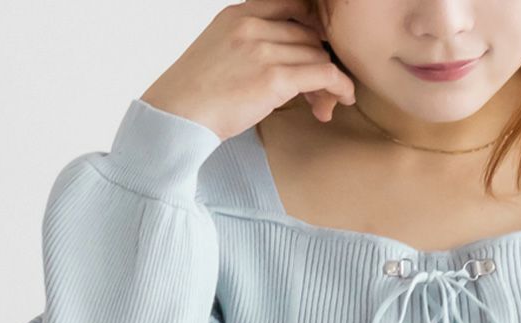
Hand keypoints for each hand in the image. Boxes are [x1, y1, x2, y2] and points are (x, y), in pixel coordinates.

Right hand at [138, 0, 354, 141]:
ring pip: (318, 55)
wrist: (178, 114)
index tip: (318, 48)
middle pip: (308, 35)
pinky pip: (324, 74)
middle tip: (318, 90)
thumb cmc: (195, 93)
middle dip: (319, 61)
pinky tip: (343, 98)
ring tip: (323, 104)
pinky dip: (339, 86)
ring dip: (328, 81)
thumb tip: (278, 57)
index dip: (312, 27)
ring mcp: (264, 49)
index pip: (290, 5)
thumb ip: (247, 43)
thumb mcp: (218, 50)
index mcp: (237, 13)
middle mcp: (252, 25)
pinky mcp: (274, 77)